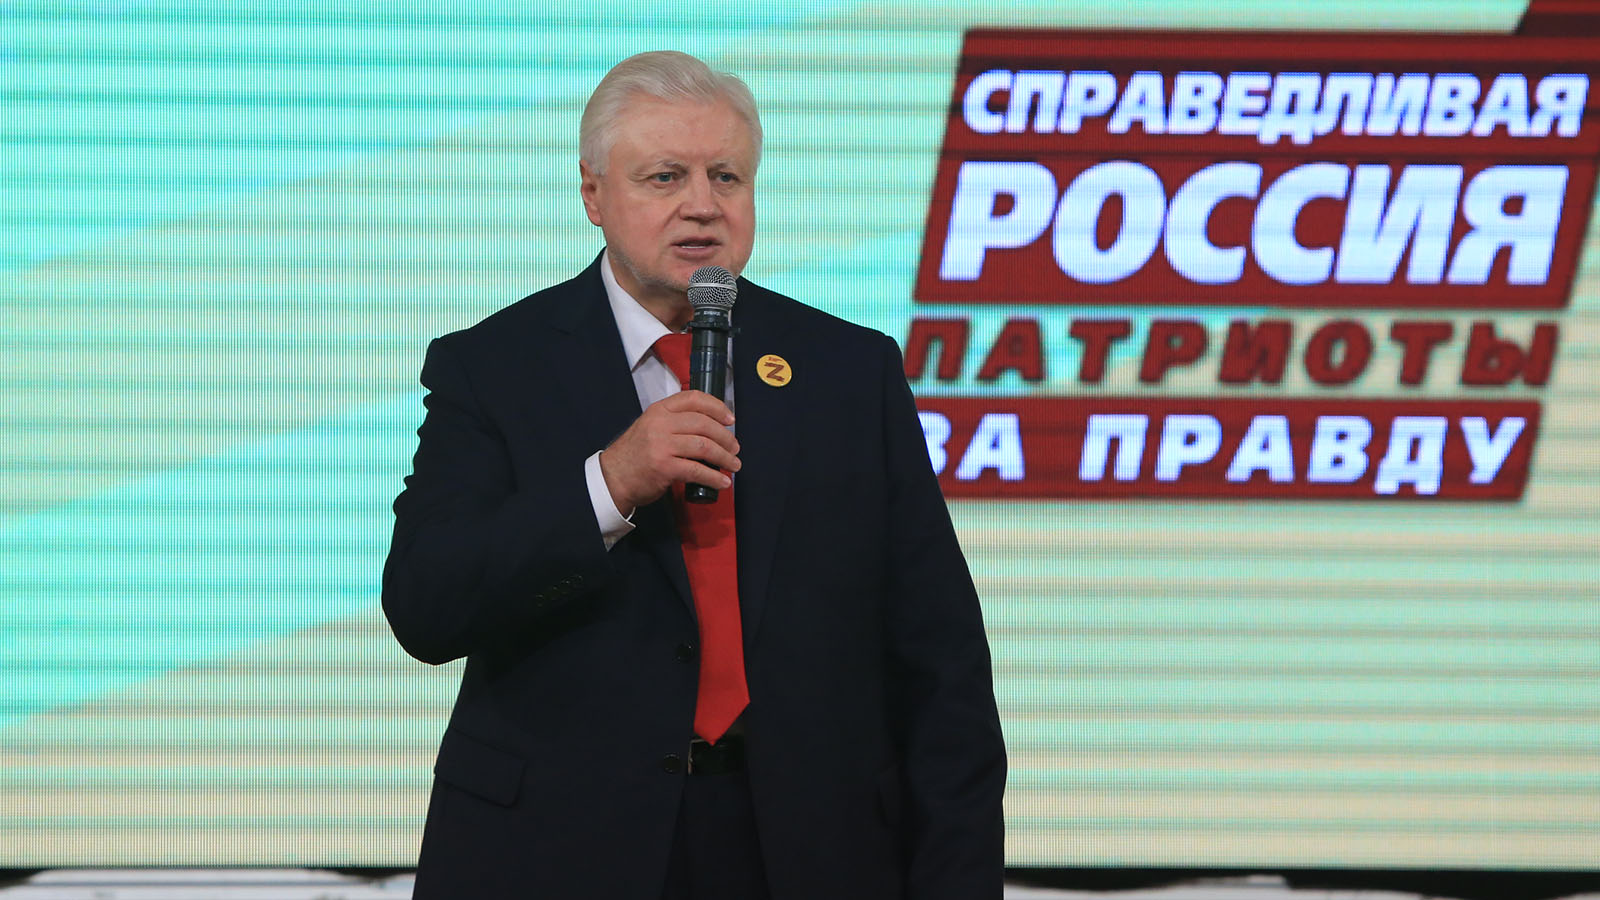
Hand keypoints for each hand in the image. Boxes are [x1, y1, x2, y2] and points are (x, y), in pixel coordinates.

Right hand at [598, 390, 738, 514]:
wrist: (614, 478)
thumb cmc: (636, 455)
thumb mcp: (650, 427)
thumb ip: (674, 422)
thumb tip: (711, 428)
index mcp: (659, 410)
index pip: (693, 398)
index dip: (717, 407)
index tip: (729, 418)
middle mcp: (660, 424)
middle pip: (704, 424)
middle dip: (726, 437)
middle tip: (734, 447)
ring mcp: (662, 445)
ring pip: (704, 446)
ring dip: (725, 457)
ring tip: (733, 464)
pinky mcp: (664, 467)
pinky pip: (697, 470)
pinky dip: (714, 477)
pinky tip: (722, 482)